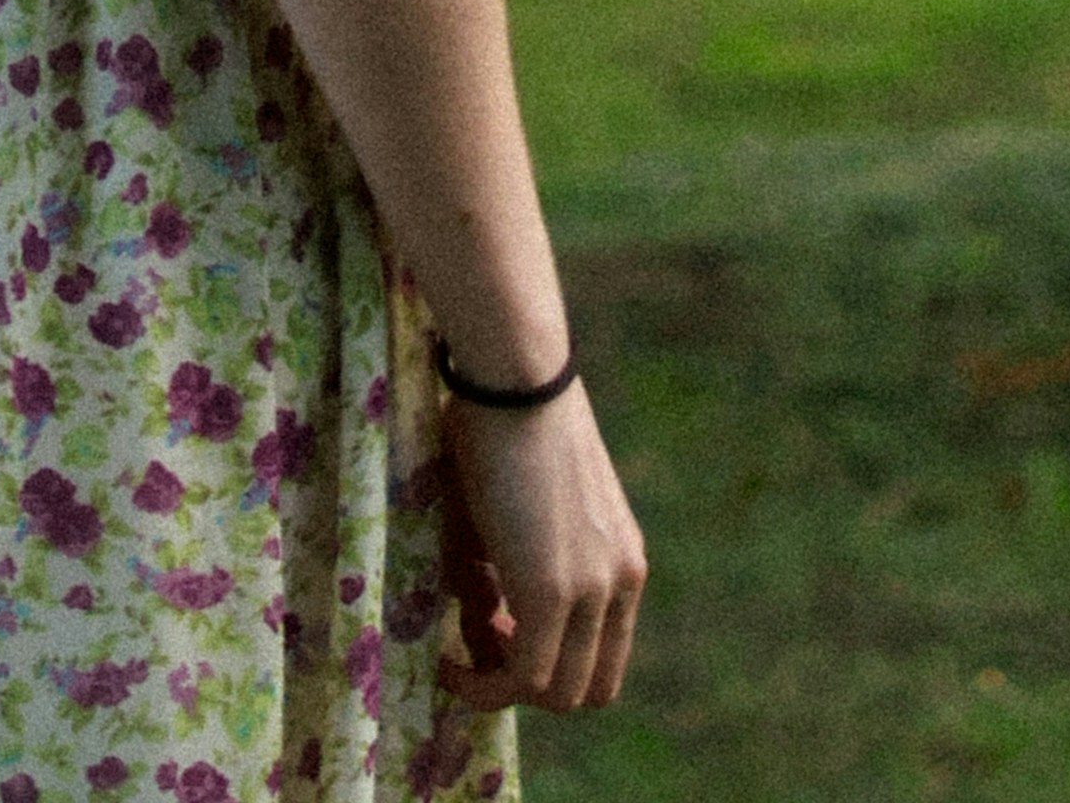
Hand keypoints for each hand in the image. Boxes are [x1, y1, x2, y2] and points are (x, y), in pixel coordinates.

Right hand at [435, 378, 648, 718]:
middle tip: (482, 650)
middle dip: (532, 687)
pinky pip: (522, 677)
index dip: (554, 667)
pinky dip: (484, 687)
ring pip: (558, 693)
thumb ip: (513, 563)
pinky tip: (447, 663)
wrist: (516, 375)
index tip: (501, 638)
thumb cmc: (506, 417)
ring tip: (460, 655)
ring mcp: (592, 591)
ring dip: (505, 690)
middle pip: (590, 688)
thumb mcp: (521, 504)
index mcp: (622, 558)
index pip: (604, 656)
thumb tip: (483, 612)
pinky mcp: (551, 594)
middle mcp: (620, 581)